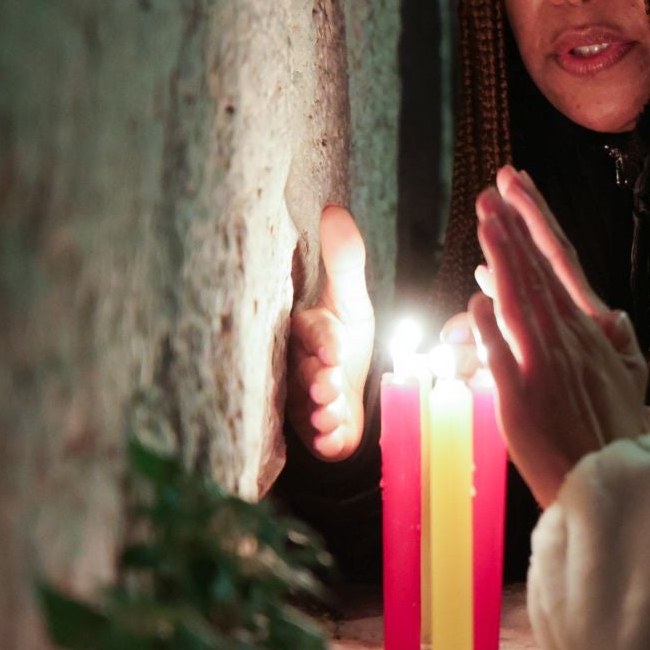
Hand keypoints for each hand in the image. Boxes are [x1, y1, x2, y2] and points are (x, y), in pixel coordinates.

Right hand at [286, 205, 375, 460]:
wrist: (352, 393)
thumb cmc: (345, 339)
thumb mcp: (352, 301)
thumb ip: (345, 262)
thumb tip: (334, 209)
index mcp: (306, 332)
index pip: (310, 331)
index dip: (322, 338)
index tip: (336, 346)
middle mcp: (297, 367)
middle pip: (303, 371)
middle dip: (317, 378)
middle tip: (328, 383)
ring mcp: (301, 401)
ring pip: (306, 406)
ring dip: (320, 409)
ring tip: (331, 410)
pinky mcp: (314, 432)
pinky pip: (316, 439)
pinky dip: (326, 440)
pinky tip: (333, 439)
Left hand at [468, 176, 648, 506]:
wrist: (613, 483)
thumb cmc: (618, 433)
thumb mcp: (631, 383)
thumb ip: (620, 344)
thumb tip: (614, 314)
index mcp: (591, 335)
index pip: (559, 268)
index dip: (535, 229)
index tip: (517, 196)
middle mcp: (568, 343)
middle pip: (536, 276)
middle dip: (512, 230)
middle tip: (492, 192)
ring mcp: (544, 369)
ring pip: (520, 303)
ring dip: (501, 259)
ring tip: (484, 221)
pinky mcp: (521, 400)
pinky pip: (501, 354)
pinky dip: (489, 323)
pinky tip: (476, 295)